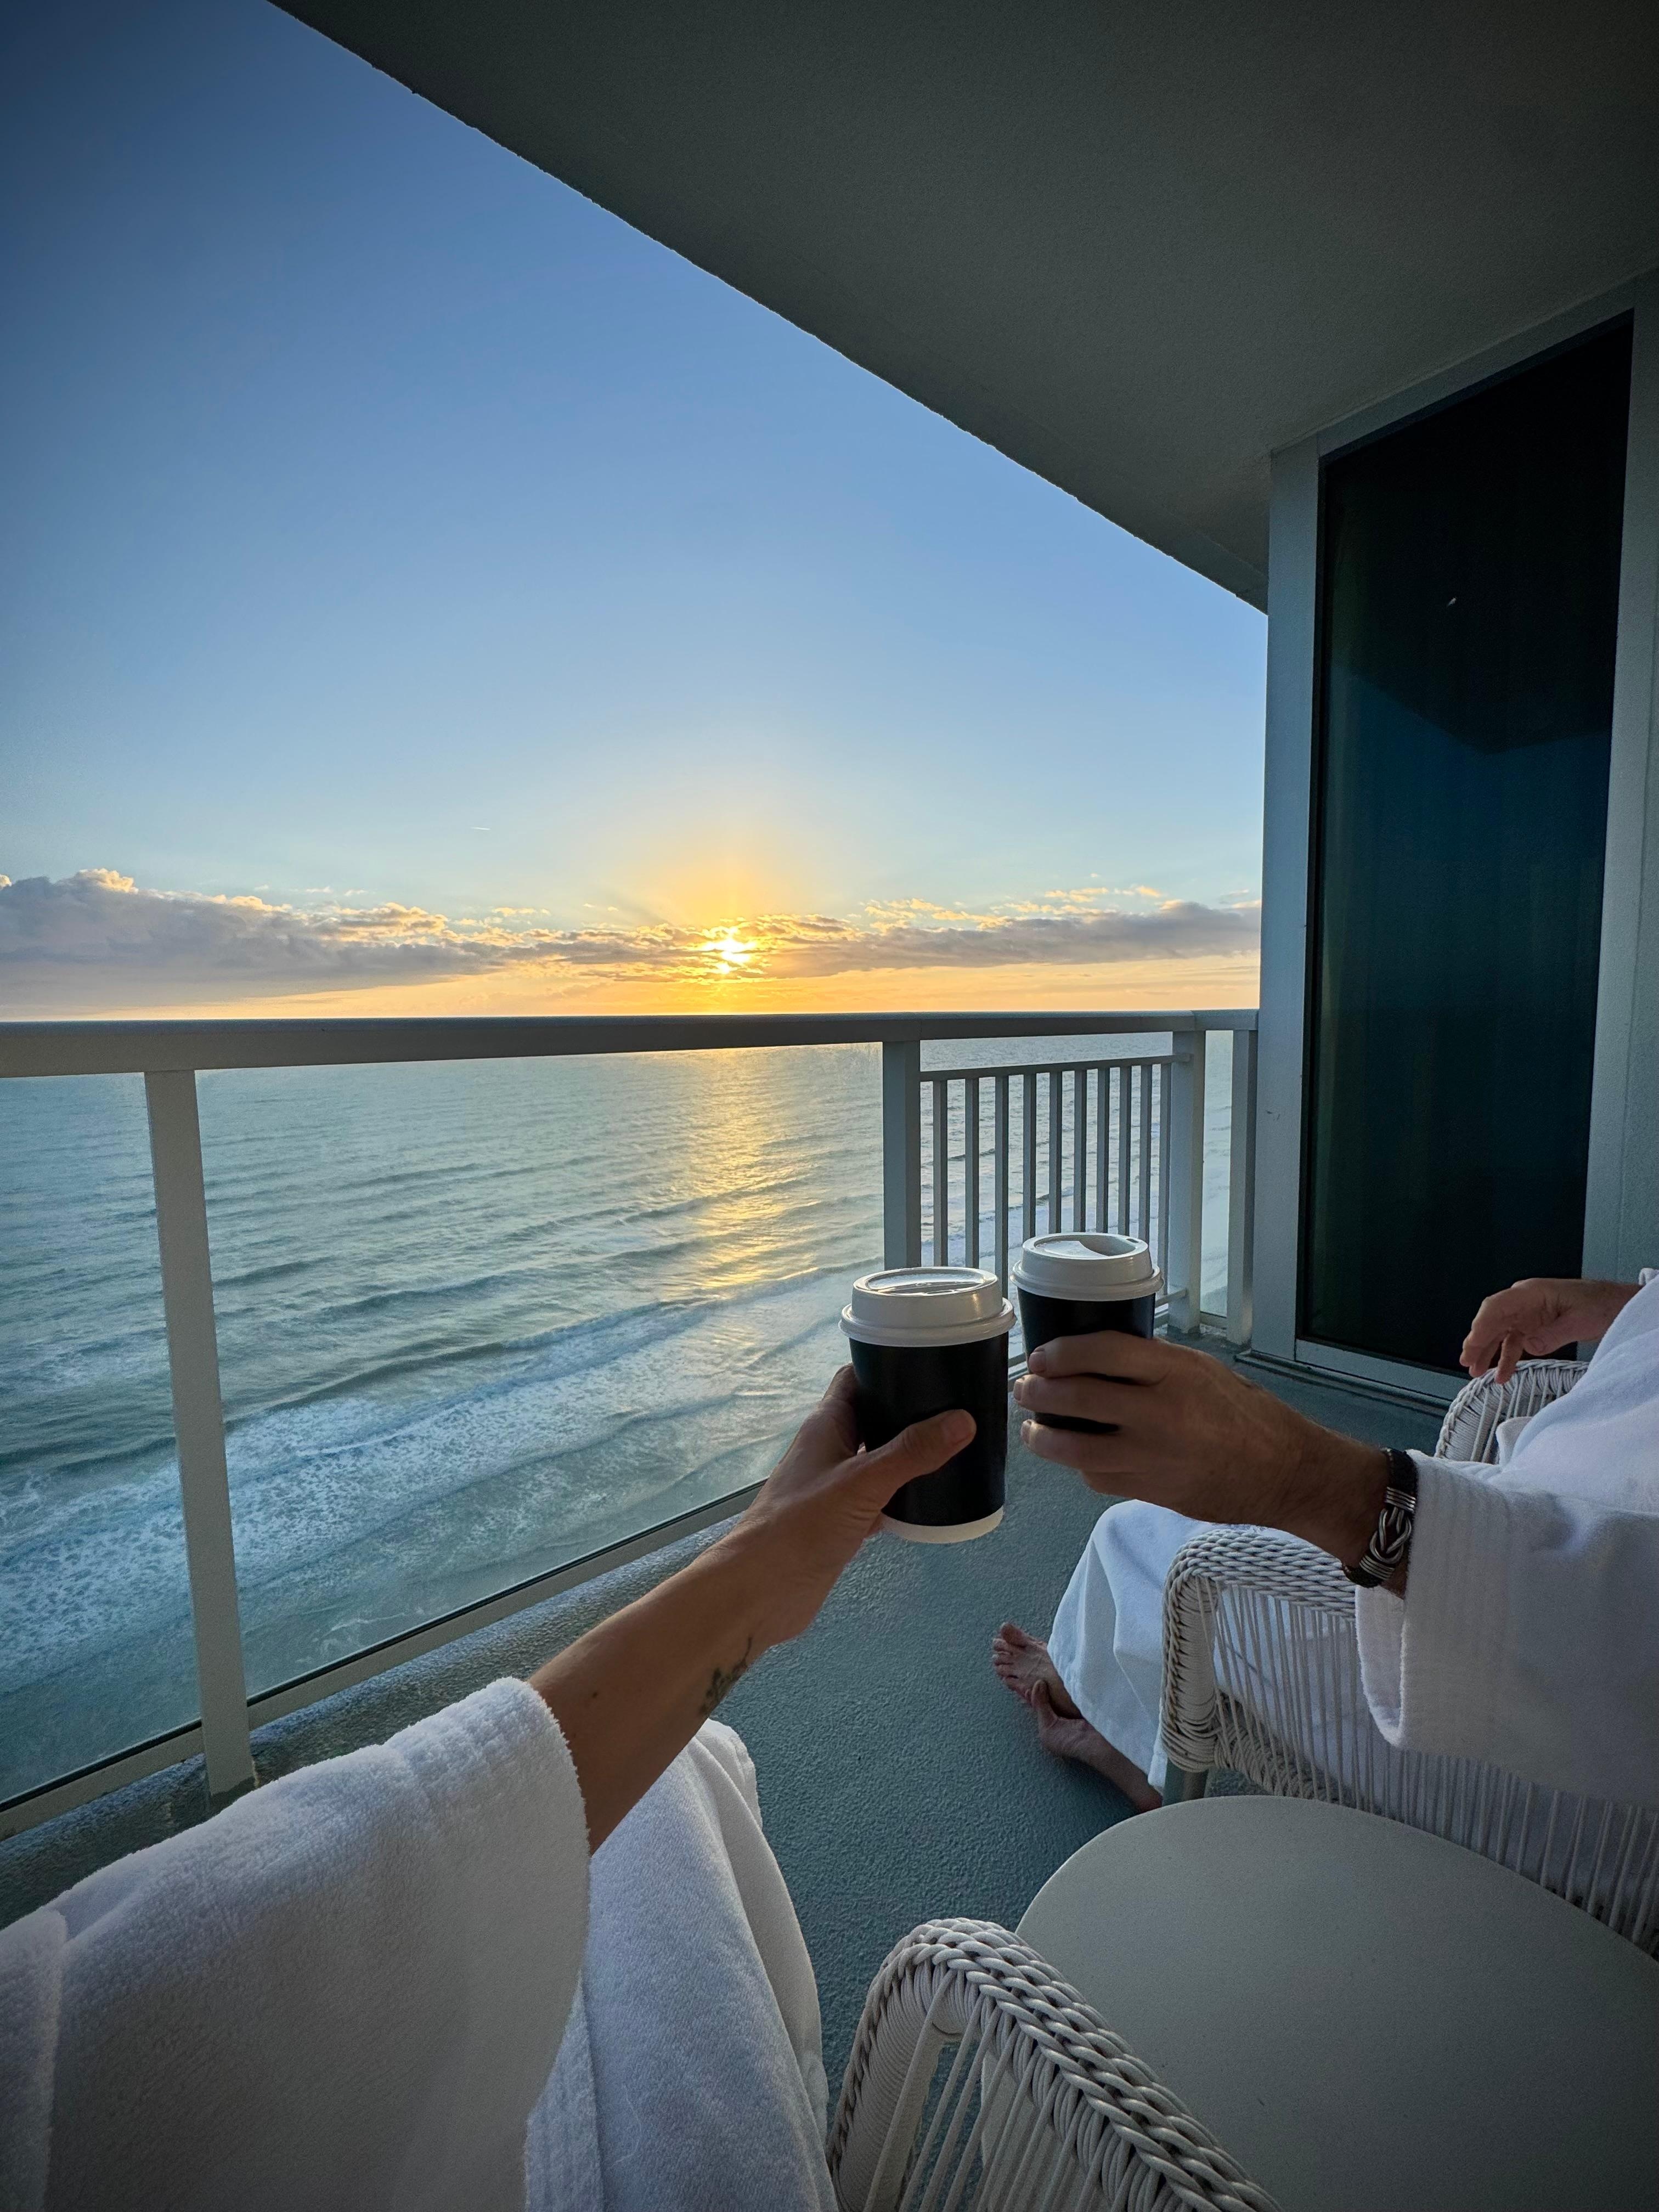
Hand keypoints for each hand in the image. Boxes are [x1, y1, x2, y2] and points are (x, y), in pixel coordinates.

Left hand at [719, 1367, 973, 1646]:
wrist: (761, 1591)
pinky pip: (881, 1497)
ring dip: (911, 1455)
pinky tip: (937, 1500)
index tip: (934, 1361)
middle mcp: (830, 1448)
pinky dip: (905, 1495)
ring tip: (960, 1449)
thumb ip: (911, 1453)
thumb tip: (964, 1419)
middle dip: (912, 1411)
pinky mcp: (843, 1521)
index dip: (889, 1364)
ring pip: (879, 1459)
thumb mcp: (861, 1483)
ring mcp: (836, 1486)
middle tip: (962, 1407)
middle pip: (874, 1417)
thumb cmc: (801, 1526)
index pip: (857, 1377)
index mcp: (826, 1424)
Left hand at [1013, 1332, 1387, 1571]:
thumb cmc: (1247, 1414)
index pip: (1101, 1352)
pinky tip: (1076, 1459)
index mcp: (1176, 1372)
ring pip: (1078, 1449)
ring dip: (1044, 1439)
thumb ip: (1153, 1364)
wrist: (1286, 1472)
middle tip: (1026, 1390)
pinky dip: (1081, 1468)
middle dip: (1040, 1394)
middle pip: (1079, 1398)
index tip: (1041, 1357)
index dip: (1061, 1353)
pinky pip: (1100, 1479)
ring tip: (1033, 1430)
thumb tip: (1096, 1358)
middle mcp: (1162, 1412)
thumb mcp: (1204, 1370)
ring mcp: (1155, 1457)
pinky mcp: (1153, 1492)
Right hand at [1460, 1278, 1637, 1382]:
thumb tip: (1528, 1346)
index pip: (1497, 1307)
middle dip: (1477, 1341)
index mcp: (1532, 1292)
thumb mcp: (1580, 1321)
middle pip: (1492, 1320)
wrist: (1617, 1306)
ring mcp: (1528, 1314)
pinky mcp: (1535, 1327)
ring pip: (1499, 1333)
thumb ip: (1552, 1334)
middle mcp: (1525, 1301)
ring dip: (1487, 1352)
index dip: (1481, 1326)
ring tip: (1475, 1371)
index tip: (1472, 1346)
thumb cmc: (1602, 1305)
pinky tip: (1501, 1374)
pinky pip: (1514, 1343)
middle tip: (1467, 1361)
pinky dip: (1506, 1358)